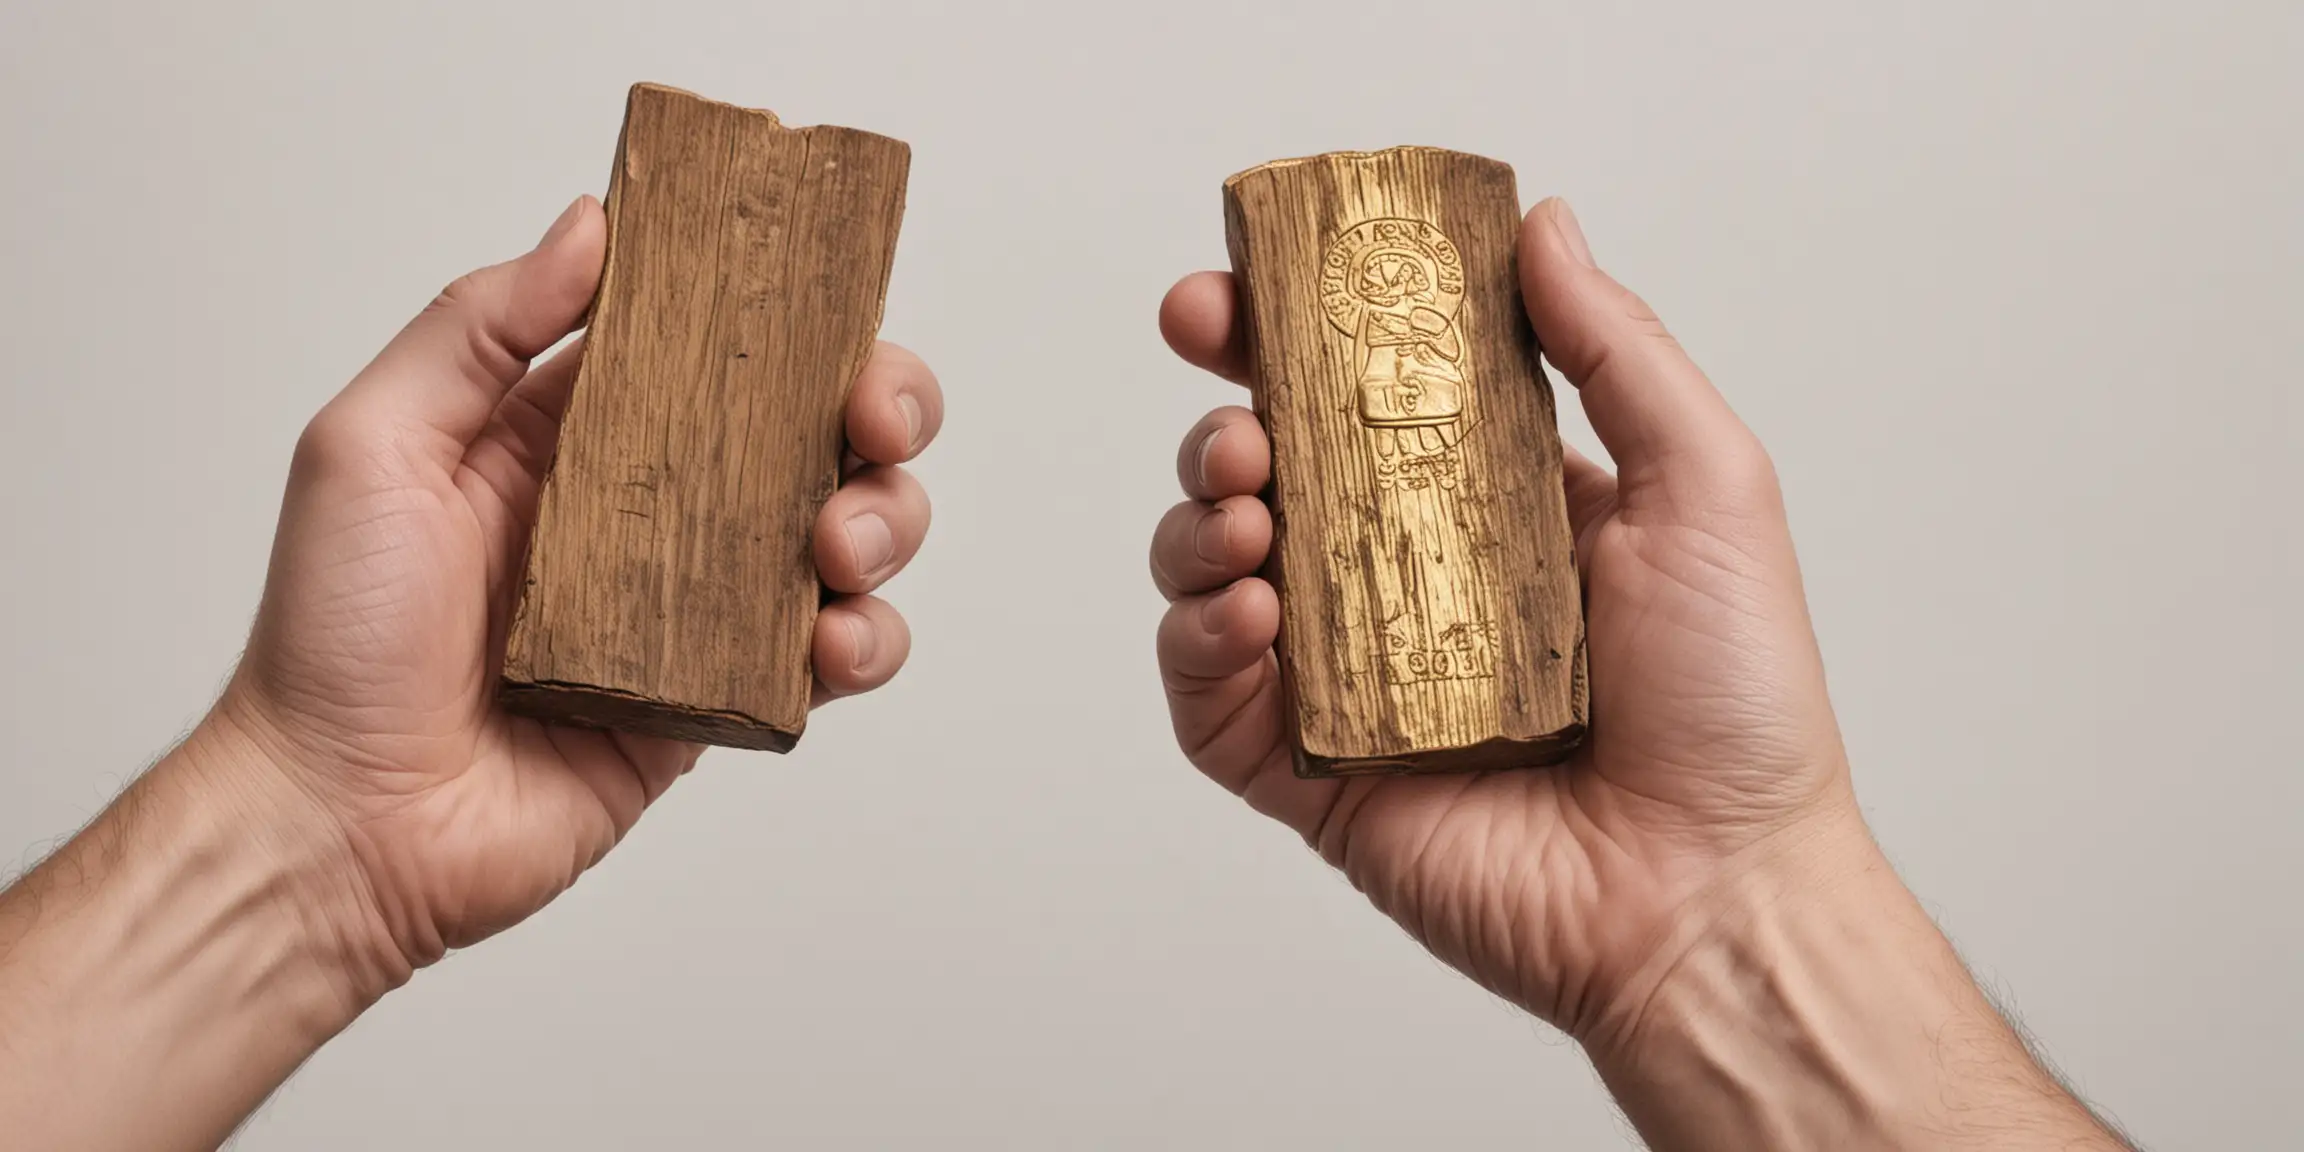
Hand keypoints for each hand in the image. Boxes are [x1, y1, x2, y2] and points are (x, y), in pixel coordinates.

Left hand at [210, 196, 941, 987]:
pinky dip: (867, 641)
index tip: (834, 300)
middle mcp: (654, 508)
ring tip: (839, 546)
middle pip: (816, 428)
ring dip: (885, 519)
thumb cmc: (331, 641)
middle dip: (881, 406)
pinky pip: (835, 657)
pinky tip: (831, 644)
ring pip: (850, 533)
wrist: (344, 825)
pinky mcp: (723, 699)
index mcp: (578, 430)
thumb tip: (590, 225)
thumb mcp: (370, 445)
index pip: (716, 341)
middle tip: (872, 420)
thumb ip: (477, 328)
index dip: (793, 311)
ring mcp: (698, 606)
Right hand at [1151, 197, 1858, 1045]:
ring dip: (1198, 523)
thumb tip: (1540, 226)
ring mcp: (1348, 678)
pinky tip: (1247, 614)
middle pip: (1266, 473)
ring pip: (1214, 572)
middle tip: (1231, 415)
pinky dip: (1197, 644)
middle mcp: (1402, 580)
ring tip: (1244, 512)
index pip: (1357, 395)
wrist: (1714, 891)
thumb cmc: (1735, 703)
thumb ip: (1617, 349)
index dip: (1281, 338)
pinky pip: (1208, 702)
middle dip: (1220, 423)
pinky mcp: (1311, 774)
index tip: (1233, 295)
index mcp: (1484, 501)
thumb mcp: (1703, 484)